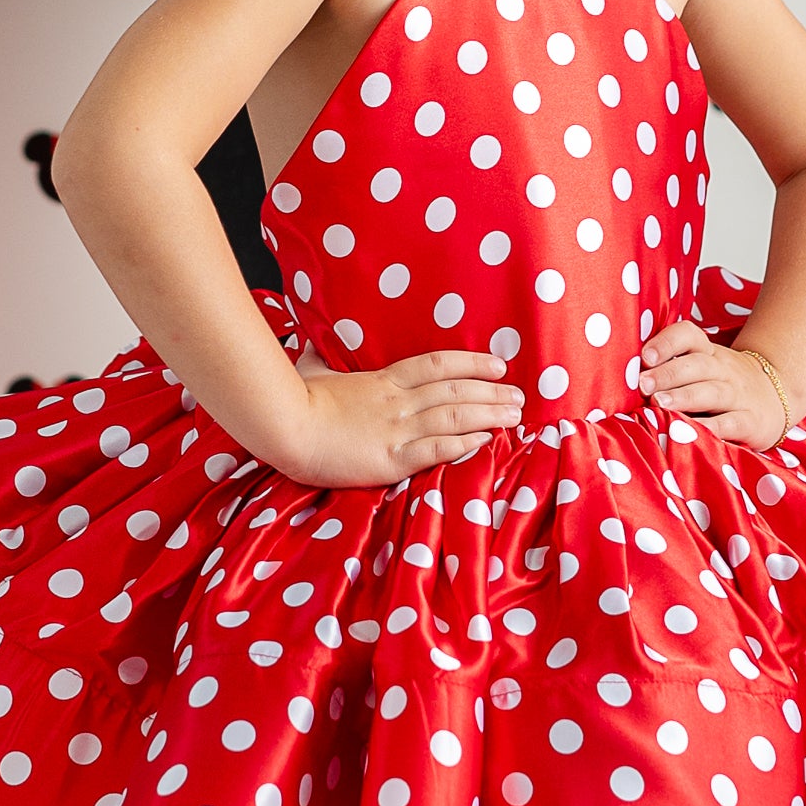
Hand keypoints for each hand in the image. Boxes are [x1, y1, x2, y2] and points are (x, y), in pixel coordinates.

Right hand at [275, 350, 526, 487]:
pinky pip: (437, 448)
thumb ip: (321, 359)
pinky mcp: (392, 459)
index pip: (437, 364)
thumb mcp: (313, 370)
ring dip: (489, 414)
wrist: (285, 427)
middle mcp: (397, 401)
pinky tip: (486, 440)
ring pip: (454, 416)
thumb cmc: (295, 398)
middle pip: (456, 390)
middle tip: (520, 395)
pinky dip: (465, 443)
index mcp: (382, 380)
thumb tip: (311, 345)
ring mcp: (397, 429)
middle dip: (492, 392)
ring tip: (515, 416)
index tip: (498, 364)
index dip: (472, 363)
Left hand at [635, 322, 792, 442]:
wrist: (778, 396)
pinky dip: (712, 427)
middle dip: (667, 373)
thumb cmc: (725, 384)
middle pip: (696, 365)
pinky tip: (692, 432)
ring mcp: (739, 395)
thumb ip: (673, 368)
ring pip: (711, 392)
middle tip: (642, 384)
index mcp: (708, 353)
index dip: (667, 342)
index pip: (689, 335)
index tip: (644, 356)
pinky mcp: (751, 421)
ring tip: (660, 403)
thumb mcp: (704, 368)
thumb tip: (623, 378)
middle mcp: (724, 370)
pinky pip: (730, 423)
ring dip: (684, 397)